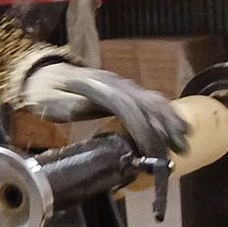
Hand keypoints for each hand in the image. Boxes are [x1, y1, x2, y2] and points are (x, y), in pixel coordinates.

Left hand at [20, 62, 189, 156]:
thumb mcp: (50, 102)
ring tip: (183, 143)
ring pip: (153, 100)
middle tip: (176, 153)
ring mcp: (123, 85)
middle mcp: (116, 83)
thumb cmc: (44, 92)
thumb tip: (91, 112)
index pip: (127, 106)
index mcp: (98, 87)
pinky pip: (151, 99)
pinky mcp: (125, 90)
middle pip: (146, 104)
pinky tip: (179, 126)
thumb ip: (70, 107)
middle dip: (163, 129)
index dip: (142, 128)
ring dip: (170, 121)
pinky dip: (167, 113)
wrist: (44, 73)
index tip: (151, 150)